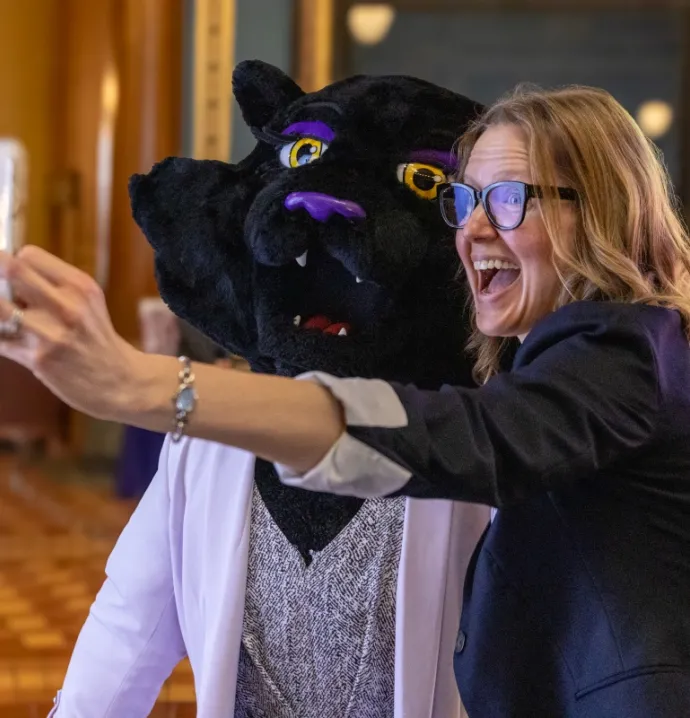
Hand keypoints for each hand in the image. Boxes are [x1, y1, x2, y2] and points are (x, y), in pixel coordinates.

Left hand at [0, 246, 147, 420]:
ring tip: (12, 322)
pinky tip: (14, 343)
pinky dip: (2, 339)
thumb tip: (3, 275)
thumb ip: (51, 285)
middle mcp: (68, 306)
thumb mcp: (88, 302)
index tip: (15, 280)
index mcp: (80, 286)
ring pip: (0, 308)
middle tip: (11, 298)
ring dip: (1, 312)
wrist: (120, 381)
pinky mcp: (39, 359)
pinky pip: (1, 341)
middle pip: (12, 271)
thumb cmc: (96, 339)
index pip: (28, 255)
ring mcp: (52, 333)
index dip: (13, 264)